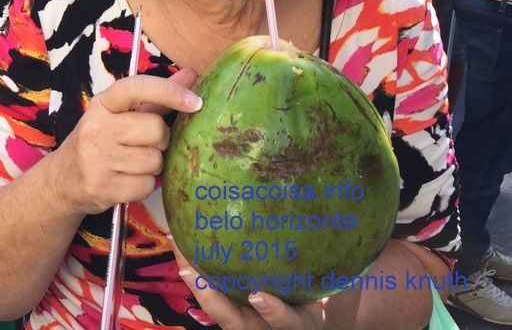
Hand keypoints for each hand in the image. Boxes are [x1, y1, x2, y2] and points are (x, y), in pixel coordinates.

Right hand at [46, 70, 200, 215]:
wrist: (63, 180)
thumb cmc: (99, 142)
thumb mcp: (120, 115)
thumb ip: (156, 97)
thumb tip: (192, 74)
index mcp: (103, 103)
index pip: (136, 88)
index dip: (168, 91)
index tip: (195, 102)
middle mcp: (96, 127)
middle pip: (155, 129)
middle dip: (161, 140)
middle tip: (145, 145)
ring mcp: (97, 158)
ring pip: (154, 160)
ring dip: (152, 166)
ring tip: (132, 164)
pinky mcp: (102, 187)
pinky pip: (146, 186)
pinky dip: (144, 186)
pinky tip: (127, 180)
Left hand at [170, 241, 359, 328]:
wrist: (324, 309)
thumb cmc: (336, 290)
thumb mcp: (343, 284)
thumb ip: (345, 267)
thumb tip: (354, 216)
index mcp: (304, 323)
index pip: (288, 323)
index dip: (275, 313)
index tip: (260, 296)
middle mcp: (272, 326)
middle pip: (237, 323)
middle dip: (213, 301)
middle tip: (192, 274)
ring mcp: (250, 319)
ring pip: (219, 310)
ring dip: (196, 283)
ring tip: (179, 254)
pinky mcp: (235, 306)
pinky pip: (212, 294)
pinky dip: (196, 272)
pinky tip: (180, 240)